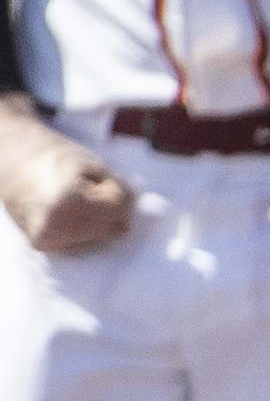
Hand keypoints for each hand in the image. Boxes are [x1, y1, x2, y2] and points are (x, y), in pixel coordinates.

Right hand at [1, 111, 136, 255]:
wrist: (10, 157)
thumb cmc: (53, 156)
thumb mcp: (93, 165)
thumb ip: (120, 196)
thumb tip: (126, 230)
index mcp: (65, 202)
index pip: (120, 211)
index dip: (114, 190)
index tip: (93, 177)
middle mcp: (52, 226)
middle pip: (110, 228)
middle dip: (105, 207)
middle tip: (78, 187)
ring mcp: (45, 238)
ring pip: (98, 237)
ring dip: (94, 218)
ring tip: (68, 198)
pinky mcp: (41, 244)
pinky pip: (81, 241)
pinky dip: (81, 227)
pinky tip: (63, 211)